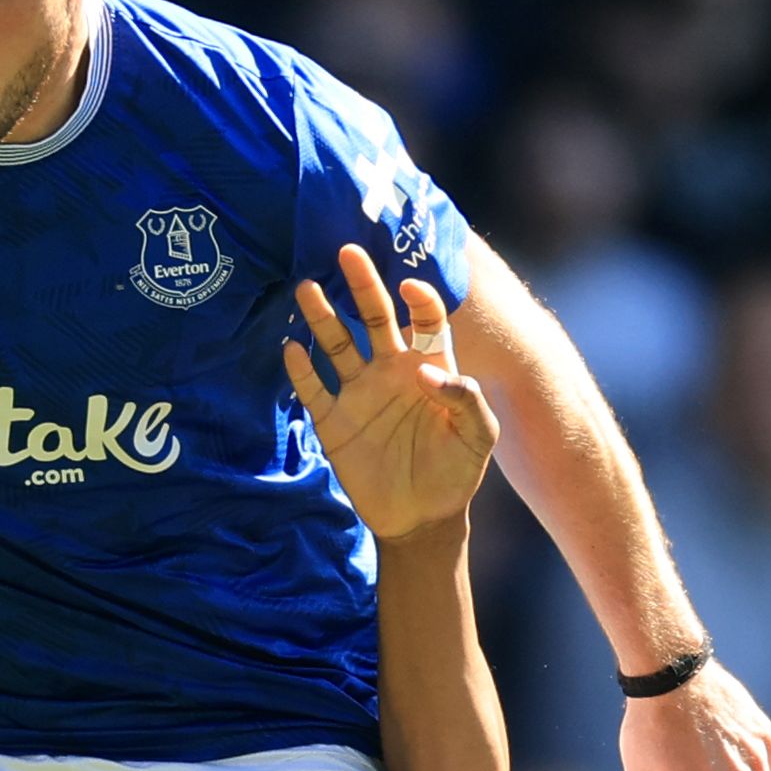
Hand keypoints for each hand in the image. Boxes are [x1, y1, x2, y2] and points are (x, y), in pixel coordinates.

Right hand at [286, 244, 497, 537]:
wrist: (422, 518)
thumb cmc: (456, 472)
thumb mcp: (477, 436)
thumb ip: (465, 399)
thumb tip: (425, 371)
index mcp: (429, 366)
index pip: (424, 320)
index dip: (419, 300)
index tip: (409, 287)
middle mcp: (390, 370)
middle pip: (373, 317)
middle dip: (361, 285)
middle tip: (346, 251)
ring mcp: (359, 393)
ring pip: (337, 344)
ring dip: (322, 317)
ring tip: (307, 288)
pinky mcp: (333, 420)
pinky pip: (313, 389)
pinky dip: (301, 369)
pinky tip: (293, 347)